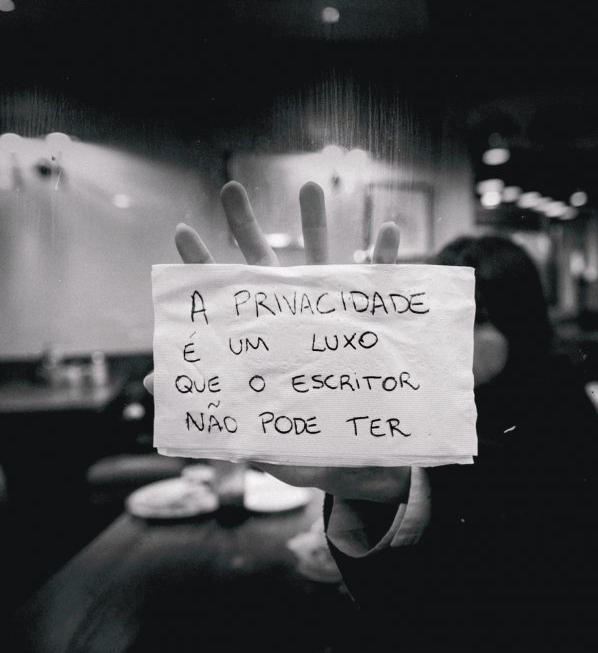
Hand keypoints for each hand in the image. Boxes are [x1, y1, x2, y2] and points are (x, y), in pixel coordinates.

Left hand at [145, 181, 409, 504]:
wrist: (359, 465)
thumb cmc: (304, 452)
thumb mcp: (255, 436)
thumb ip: (209, 411)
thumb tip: (156, 386)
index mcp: (262, 341)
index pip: (224, 298)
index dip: (202, 266)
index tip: (181, 231)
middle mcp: (293, 316)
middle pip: (265, 261)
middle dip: (247, 224)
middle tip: (230, 189)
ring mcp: (333, 314)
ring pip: (323, 257)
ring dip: (316, 222)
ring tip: (309, 186)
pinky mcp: (372, 324)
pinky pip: (382, 285)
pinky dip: (385, 257)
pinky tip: (386, 231)